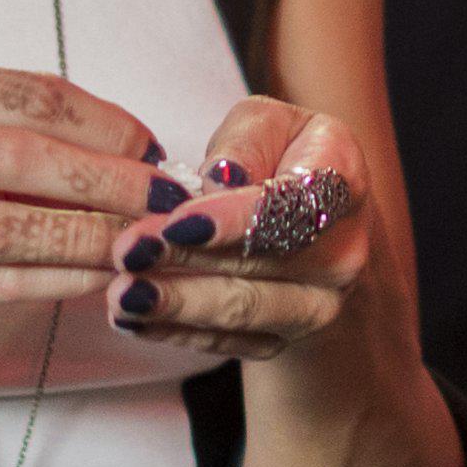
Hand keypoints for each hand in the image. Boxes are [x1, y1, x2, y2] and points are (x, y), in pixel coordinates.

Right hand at [0, 61, 166, 357]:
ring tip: (144, 242)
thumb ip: (17, 128)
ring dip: (91, 235)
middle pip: (21, 156)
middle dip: (108, 178)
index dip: (107, 123)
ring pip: (9, 226)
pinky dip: (57, 278)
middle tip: (166, 199)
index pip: (31, 95)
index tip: (156, 149)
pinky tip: (100, 277)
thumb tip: (136, 148)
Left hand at [101, 103, 382, 362]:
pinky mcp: (284, 337)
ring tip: (122, 294)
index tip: (179, 221)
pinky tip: (132, 318)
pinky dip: (176, 332)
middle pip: (264, 263)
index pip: (297, 205)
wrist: (309, 220)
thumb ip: (245, 140)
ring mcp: (319, 302)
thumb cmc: (278, 155)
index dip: (238, 217)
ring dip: (178, 304)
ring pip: (246, 311)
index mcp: (343, 181)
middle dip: (188, 259)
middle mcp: (344, 251)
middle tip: (128, 252)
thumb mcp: (264, 123)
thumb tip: (221, 179)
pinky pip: (229, 343)